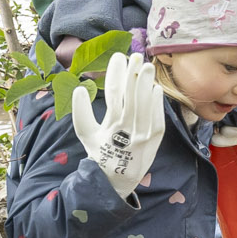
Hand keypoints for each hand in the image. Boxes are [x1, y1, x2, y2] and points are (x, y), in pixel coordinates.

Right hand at [73, 52, 166, 194]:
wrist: (115, 182)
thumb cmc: (100, 154)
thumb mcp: (86, 135)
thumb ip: (81, 113)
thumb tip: (78, 89)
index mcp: (109, 126)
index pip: (113, 94)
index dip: (115, 74)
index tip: (117, 57)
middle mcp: (127, 130)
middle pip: (131, 96)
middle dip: (132, 74)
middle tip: (134, 55)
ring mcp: (142, 136)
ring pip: (146, 105)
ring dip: (146, 84)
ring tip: (146, 66)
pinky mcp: (154, 141)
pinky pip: (158, 119)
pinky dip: (157, 103)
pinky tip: (156, 88)